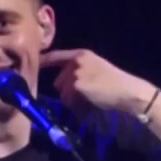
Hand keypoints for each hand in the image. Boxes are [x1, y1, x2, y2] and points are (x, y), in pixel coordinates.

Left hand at [41, 49, 155, 115]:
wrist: (127, 91)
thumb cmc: (115, 83)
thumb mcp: (96, 68)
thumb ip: (78, 70)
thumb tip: (61, 84)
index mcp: (81, 54)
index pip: (56, 56)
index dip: (44, 61)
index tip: (34, 64)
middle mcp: (76, 62)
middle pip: (58, 82)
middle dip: (67, 91)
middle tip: (87, 94)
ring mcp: (75, 73)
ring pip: (63, 93)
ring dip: (72, 100)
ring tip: (91, 98)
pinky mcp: (76, 86)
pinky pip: (69, 101)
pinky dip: (77, 105)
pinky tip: (91, 102)